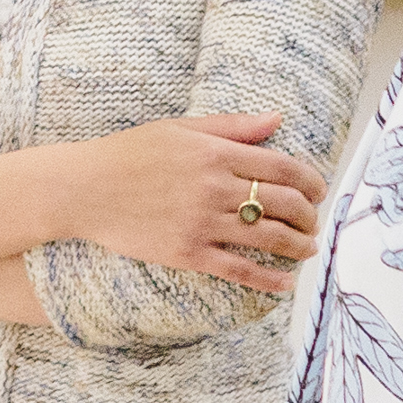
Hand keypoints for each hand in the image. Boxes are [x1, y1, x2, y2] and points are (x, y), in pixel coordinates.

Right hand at [58, 111, 327, 292]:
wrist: (84, 189)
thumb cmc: (128, 153)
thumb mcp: (179, 128)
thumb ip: (231, 126)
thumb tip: (277, 119)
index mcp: (215, 153)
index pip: (282, 168)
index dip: (310, 181)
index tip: (319, 191)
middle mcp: (215, 188)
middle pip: (284, 204)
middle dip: (309, 216)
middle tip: (314, 221)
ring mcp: (202, 223)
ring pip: (269, 238)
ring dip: (298, 246)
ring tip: (307, 249)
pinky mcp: (189, 253)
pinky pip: (239, 270)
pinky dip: (268, 279)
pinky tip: (284, 283)